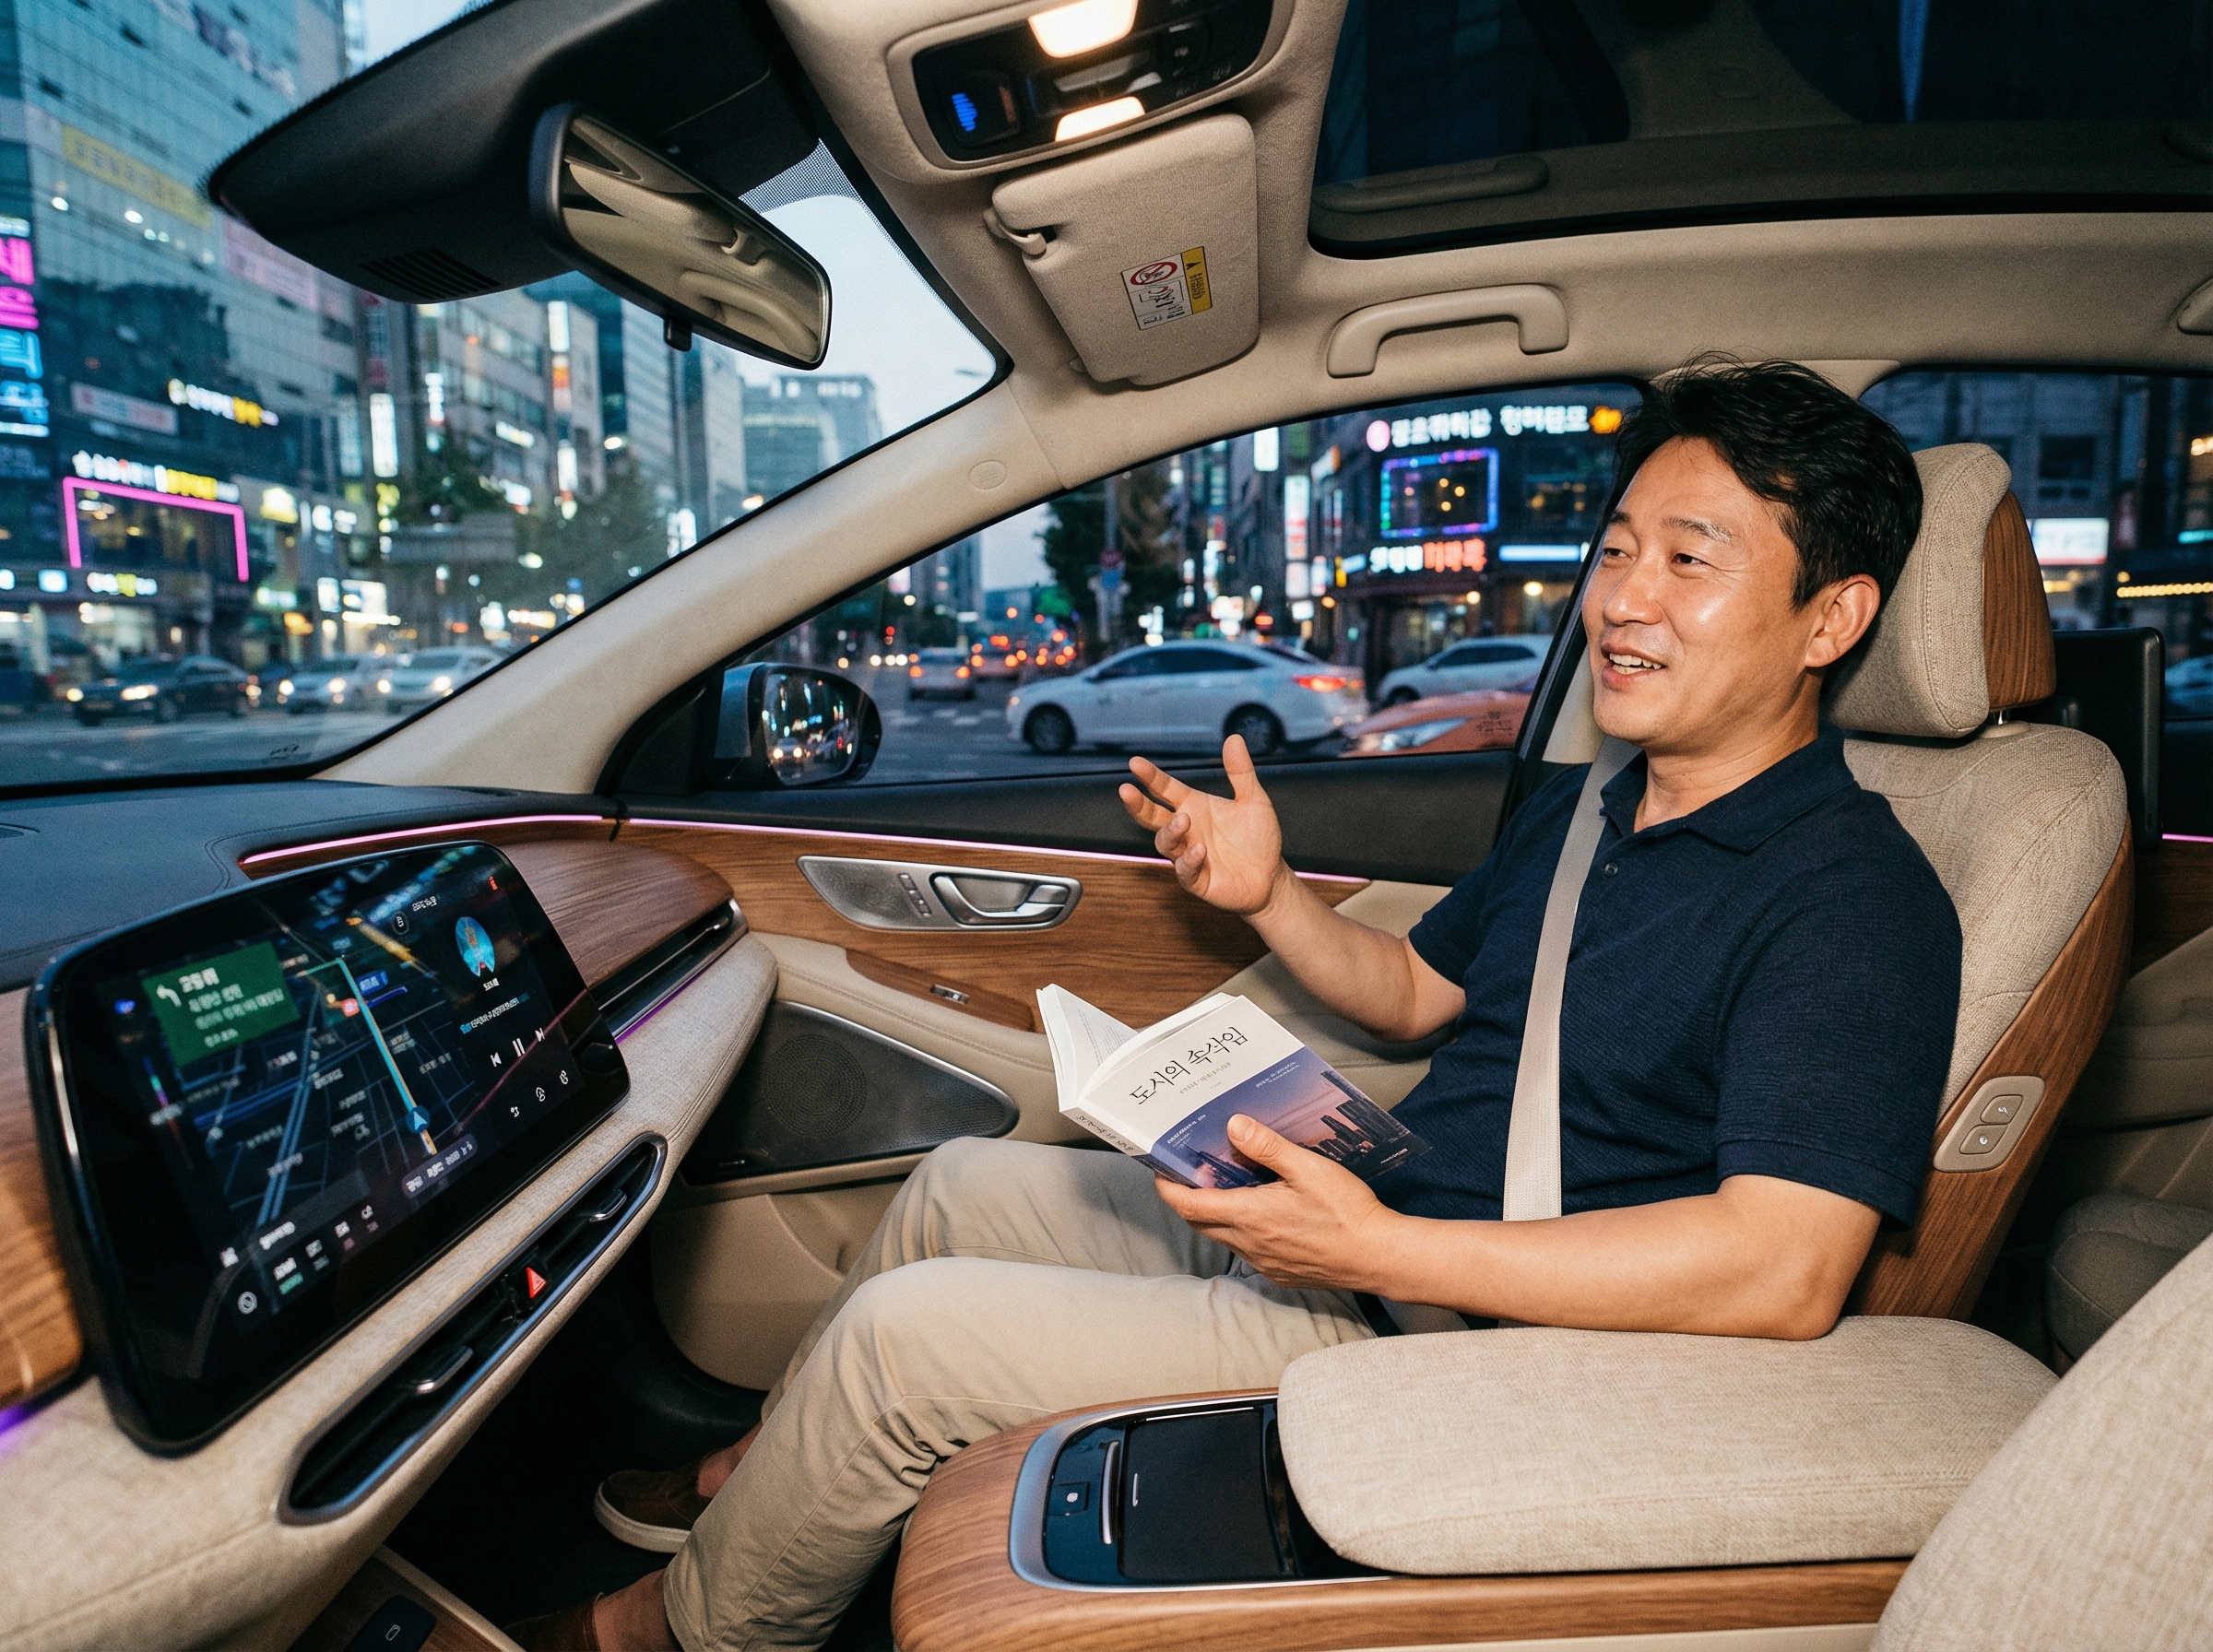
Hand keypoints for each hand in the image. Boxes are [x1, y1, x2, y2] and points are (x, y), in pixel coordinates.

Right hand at [1118, 737, 1291, 916]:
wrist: (1270, 876)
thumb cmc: (1258, 838)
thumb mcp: (1254, 800)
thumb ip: (1241, 772)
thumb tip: (1235, 738)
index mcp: (1193, 806)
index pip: (1164, 788)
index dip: (1150, 776)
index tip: (1135, 763)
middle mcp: (1186, 829)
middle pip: (1152, 816)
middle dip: (1138, 805)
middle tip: (1126, 790)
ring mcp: (1187, 854)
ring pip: (1165, 842)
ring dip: (1170, 831)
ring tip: (1184, 821)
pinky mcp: (1197, 878)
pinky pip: (1184, 870)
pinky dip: (1189, 859)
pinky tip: (1200, 850)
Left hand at [1154, 1116, 1398, 1291]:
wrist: (1379, 1257)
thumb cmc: (1347, 1213)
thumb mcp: (1308, 1169)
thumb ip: (1268, 1147)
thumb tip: (1234, 1126)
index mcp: (1250, 1216)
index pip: (1189, 1206)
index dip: (1168, 1188)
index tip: (1161, 1170)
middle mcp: (1249, 1244)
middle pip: (1200, 1222)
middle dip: (1189, 1199)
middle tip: (1192, 1173)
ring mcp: (1264, 1263)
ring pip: (1224, 1237)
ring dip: (1217, 1215)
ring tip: (1228, 1187)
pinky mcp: (1280, 1273)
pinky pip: (1248, 1251)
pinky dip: (1242, 1231)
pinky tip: (1263, 1214)